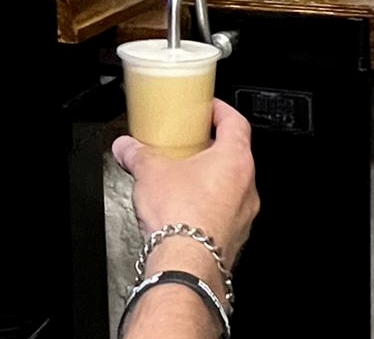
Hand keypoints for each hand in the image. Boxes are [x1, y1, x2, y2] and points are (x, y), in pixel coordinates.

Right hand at [112, 100, 258, 268]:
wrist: (185, 263)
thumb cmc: (180, 216)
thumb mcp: (149, 171)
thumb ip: (136, 153)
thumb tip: (126, 147)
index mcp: (234, 161)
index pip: (237, 123)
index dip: (222, 112)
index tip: (211, 109)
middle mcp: (247, 188)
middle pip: (235, 156)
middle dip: (211, 148)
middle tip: (191, 144)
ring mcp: (243, 216)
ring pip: (231, 187)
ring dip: (211, 179)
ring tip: (183, 179)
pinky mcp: (234, 239)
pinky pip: (224, 213)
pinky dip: (208, 206)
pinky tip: (184, 210)